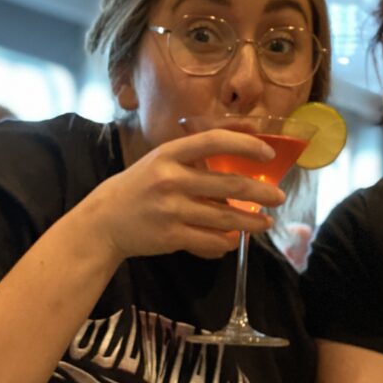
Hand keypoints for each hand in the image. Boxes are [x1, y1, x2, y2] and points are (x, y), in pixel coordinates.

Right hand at [80, 128, 285, 261]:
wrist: (103, 222)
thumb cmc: (139, 186)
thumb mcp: (161, 161)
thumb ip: (196, 155)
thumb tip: (244, 141)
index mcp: (169, 154)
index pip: (213, 141)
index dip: (245, 145)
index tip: (268, 153)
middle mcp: (170, 179)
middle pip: (229, 184)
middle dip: (261, 192)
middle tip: (279, 197)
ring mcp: (171, 209)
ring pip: (225, 217)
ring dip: (252, 221)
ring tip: (266, 222)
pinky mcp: (171, 236)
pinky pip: (210, 240)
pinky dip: (227, 241)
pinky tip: (235, 239)